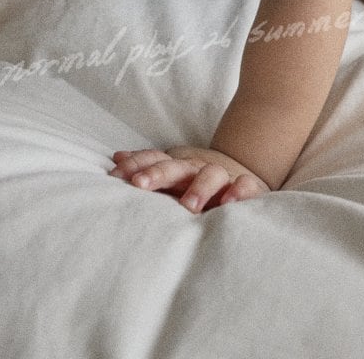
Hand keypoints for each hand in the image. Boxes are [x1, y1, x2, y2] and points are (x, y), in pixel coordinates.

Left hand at [109, 146, 270, 211]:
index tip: (116, 176)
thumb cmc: (198, 183)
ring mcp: (223, 177)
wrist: (243, 177)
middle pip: (177, 166)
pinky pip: (246, 185)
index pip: (154, 159)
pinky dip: (239, 191)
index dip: (136, 165)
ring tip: (187, 206)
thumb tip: (116, 157)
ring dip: (198, 187)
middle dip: (158, 173)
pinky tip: (230, 202)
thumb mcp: (173, 178)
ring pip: (212, 174)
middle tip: (140, 185)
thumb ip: (147, 169)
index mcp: (178, 167)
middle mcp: (198, 169)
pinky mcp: (248, 187)